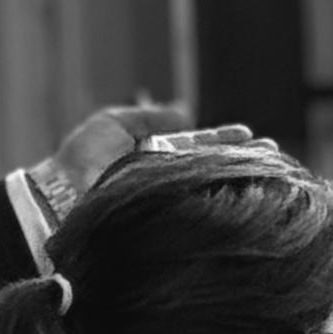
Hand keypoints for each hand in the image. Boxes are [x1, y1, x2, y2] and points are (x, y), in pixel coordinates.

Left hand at [27, 106, 260, 216]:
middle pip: (210, 167)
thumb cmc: (79, 160)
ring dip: (240, 181)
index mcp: (154, 156)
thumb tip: (185, 110)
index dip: (224, 140)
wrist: (57, 198)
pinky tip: (244, 199)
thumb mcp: (114, 125)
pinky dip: (219, 205)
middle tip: (275, 155)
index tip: (252, 136)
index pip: (198, 146)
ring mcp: (166, 202)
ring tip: (273, 174)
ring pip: (209, 189)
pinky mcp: (164, 222)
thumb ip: (150, 116)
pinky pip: (197, 211)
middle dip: (243, 161)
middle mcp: (165, 180)